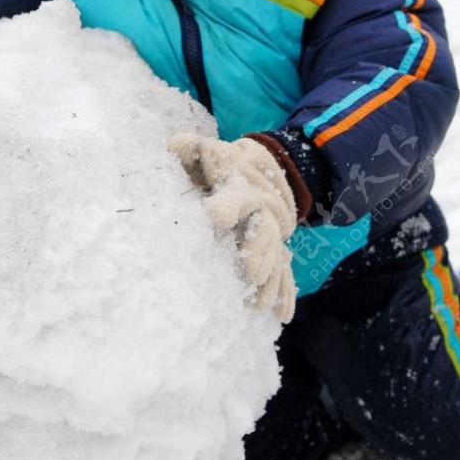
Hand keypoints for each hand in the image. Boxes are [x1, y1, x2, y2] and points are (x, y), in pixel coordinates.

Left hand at [168, 133, 297, 321]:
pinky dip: (284, 292)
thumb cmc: (225, 164)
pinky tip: (281, 314)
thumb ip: (193, 149)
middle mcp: (261, 211)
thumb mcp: (208, 152)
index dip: (229, 204)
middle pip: (264, 232)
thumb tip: (175, 144)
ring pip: (274, 257)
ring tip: (262, 303)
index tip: (217, 216)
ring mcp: (271, 231)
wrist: (267, 167)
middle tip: (253, 272)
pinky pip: (283, 271)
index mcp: (241, 188)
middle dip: (260, 252)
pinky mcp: (276, 248)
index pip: (237, 195)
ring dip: (270, 281)